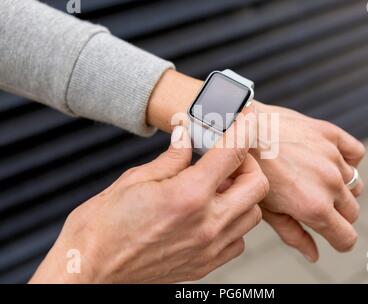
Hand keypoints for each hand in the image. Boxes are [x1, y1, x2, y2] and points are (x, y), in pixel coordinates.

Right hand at [30, 115, 268, 282]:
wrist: (90, 268)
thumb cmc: (103, 226)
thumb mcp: (135, 179)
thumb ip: (172, 158)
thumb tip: (187, 137)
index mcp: (188, 195)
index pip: (232, 153)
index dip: (244, 129)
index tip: (247, 120)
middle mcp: (206, 224)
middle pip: (257, 186)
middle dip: (248, 165)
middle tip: (228, 159)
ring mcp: (208, 248)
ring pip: (253, 215)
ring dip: (243, 195)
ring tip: (217, 187)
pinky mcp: (205, 264)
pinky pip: (238, 240)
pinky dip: (233, 223)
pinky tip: (211, 214)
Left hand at [253, 103, 364, 261]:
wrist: (236, 130)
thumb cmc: (246, 172)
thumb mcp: (266, 210)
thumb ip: (294, 234)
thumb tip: (314, 255)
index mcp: (314, 206)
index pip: (346, 237)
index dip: (340, 241)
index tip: (334, 238)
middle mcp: (329, 182)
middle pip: (352, 212)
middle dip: (338, 215)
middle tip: (315, 205)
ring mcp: (331, 156)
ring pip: (354, 184)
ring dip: (340, 187)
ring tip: (314, 180)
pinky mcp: (329, 134)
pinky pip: (356, 152)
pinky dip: (348, 159)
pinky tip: (329, 161)